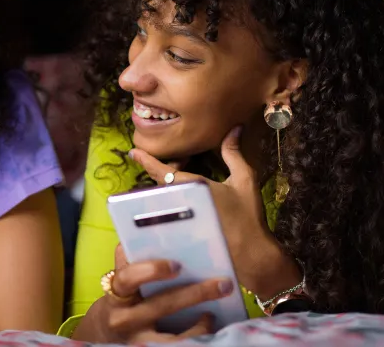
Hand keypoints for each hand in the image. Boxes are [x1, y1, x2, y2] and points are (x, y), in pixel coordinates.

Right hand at [71, 245, 230, 343]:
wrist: (103, 334)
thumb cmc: (120, 299)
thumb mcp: (120, 281)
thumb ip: (131, 261)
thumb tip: (152, 232)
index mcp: (117, 293)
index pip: (128, 278)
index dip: (151, 271)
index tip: (176, 265)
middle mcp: (124, 319)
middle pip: (161, 306)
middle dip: (194, 294)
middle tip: (222, 284)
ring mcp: (137, 340)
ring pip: (171, 338)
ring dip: (199, 325)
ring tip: (215, 312)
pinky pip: (178, 346)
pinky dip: (197, 337)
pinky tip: (209, 325)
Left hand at [128, 126, 300, 298]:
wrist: (251, 255)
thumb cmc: (248, 216)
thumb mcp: (245, 179)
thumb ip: (234, 153)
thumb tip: (233, 128)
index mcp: (192, 186)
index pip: (161, 170)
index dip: (146, 160)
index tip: (133, 152)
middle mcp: (178, 203)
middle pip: (161, 183)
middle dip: (167, 171)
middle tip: (184, 163)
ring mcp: (175, 221)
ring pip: (163, 199)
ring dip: (169, 188)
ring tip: (188, 181)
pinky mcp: (177, 235)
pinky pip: (166, 216)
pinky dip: (170, 206)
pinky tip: (185, 203)